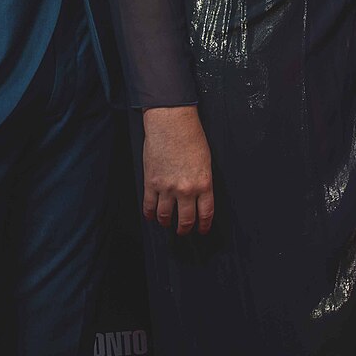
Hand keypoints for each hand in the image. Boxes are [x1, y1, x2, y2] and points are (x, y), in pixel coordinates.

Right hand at [141, 105, 214, 235]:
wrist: (171, 124)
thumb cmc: (191, 138)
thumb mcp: (206, 161)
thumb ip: (202, 181)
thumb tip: (199, 196)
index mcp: (204, 183)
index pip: (205, 213)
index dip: (203, 226)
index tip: (202, 230)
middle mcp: (186, 190)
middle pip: (186, 220)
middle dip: (185, 229)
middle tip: (183, 231)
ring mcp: (167, 188)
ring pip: (165, 216)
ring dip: (166, 223)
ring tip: (167, 223)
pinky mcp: (151, 183)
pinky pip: (149, 206)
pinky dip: (149, 214)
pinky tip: (151, 216)